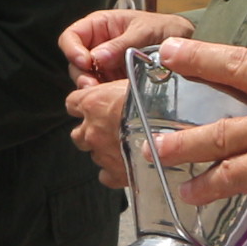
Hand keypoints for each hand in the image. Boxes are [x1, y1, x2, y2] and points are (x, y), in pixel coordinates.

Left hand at [58, 6, 192, 185]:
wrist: (173, 133)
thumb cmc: (159, 103)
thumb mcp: (141, 79)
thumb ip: (128, 80)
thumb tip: (136, 70)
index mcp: (94, 103)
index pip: (73, 102)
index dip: (83, 103)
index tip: (91, 103)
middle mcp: (92, 130)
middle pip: (78, 132)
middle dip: (90, 130)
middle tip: (107, 127)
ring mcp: (102, 154)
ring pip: (93, 153)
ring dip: (103, 149)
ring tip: (122, 145)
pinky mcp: (114, 174)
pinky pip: (106, 175)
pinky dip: (113, 171)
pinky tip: (125, 165)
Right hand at [60, 3, 191, 85]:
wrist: (188, 43)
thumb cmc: (166, 28)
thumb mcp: (145, 31)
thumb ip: (121, 44)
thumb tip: (98, 57)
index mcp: (100, 27)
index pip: (71, 37)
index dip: (73, 50)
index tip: (85, 62)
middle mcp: (99, 46)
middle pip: (76, 64)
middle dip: (83, 76)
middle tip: (93, 86)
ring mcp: (106, 67)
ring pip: (87, 80)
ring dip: (93, 89)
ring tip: (105, 93)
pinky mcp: (115, 82)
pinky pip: (103, 91)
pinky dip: (105, 96)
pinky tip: (115, 98)